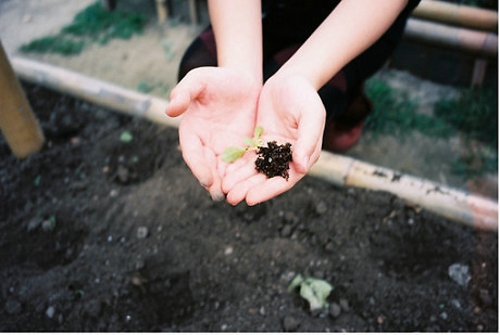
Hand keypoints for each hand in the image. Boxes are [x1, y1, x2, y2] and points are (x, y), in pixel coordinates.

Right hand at [166, 67, 260, 200]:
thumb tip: (169, 109)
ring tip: (236, 197)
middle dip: (214, 182)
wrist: (244, 81)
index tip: (207, 179)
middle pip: (208, 167)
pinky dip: (245, 178)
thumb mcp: (200, 79)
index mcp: (192, 131)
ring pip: (225, 171)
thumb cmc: (218, 78)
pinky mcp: (242, 151)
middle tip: (221, 195)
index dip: (199, 167)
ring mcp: (224, 150)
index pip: (193, 153)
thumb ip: (184, 91)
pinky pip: (243, 166)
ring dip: (229, 185)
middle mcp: (206, 145)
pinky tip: (252, 187)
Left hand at [222, 74, 325, 204]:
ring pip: (256, 171)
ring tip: (225, 190)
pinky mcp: (260, 143)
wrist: (290, 79)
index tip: (251, 198)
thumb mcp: (310, 114)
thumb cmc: (304, 96)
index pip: (286, 179)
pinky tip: (224, 174)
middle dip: (250, 189)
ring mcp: (273, 151)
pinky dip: (237, 167)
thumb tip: (301, 166)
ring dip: (241, 182)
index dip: (269, 190)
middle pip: (268, 179)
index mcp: (304, 155)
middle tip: (232, 198)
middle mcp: (289, 158)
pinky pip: (247, 158)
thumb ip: (307, 139)